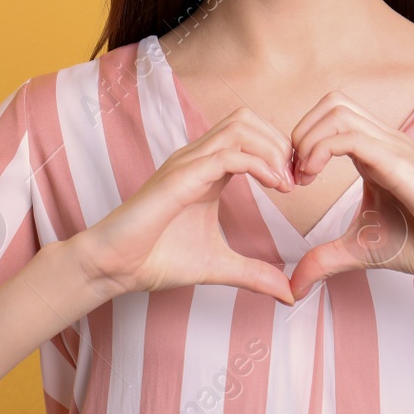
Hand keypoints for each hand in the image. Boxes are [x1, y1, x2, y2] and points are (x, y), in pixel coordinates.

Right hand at [72, 108, 298, 305]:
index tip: (298, 185)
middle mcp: (196, 158)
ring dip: (272, 149)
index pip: (249, 134)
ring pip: (240, 127)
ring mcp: (187, 163)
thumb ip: (254, 274)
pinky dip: (259, 164)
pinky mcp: (180, 178)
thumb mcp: (219, 266)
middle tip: (297, 180)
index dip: (279, 152)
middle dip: (280, 143)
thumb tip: (289, 294)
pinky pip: (228, 155)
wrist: (115, 267)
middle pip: (247, 119)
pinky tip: (275, 187)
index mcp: (206, 169)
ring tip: (286, 183)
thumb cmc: (155, 258)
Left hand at [286, 91, 413, 299]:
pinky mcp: (399, 162)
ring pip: (337, 110)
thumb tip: (294, 286)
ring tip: (303, 177)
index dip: (303, 140)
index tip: (293, 180)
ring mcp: (394, 147)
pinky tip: (313, 179)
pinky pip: (350, 138)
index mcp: (376, 151)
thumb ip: (324, 260)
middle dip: (300, 132)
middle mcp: (384, 140)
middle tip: (295, 175)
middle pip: (332, 102)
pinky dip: (320, 151)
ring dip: (308, 139)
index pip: (331, 116)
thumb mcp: (359, 250)